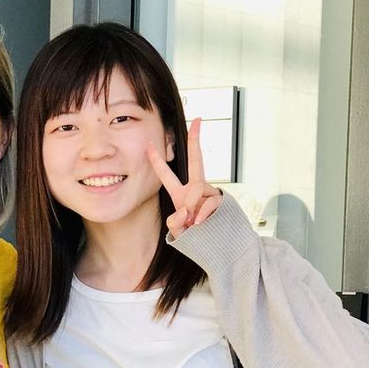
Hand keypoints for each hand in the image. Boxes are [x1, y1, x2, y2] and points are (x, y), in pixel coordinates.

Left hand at [147, 117, 221, 236]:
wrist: (217, 248)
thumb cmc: (195, 238)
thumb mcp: (178, 231)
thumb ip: (175, 222)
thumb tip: (184, 211)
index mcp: (180, 193)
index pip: (166, 174)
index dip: (156, 160)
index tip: (148, 144)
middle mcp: (195, 189)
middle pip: (195, 160)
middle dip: (195, 140)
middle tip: (197, 120)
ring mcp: (209, 193)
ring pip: (196, 190)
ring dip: (191, 207)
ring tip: (192, 223)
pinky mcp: (220, 200)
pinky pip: (208, 203)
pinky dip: (202, 215)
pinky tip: (199, 224)